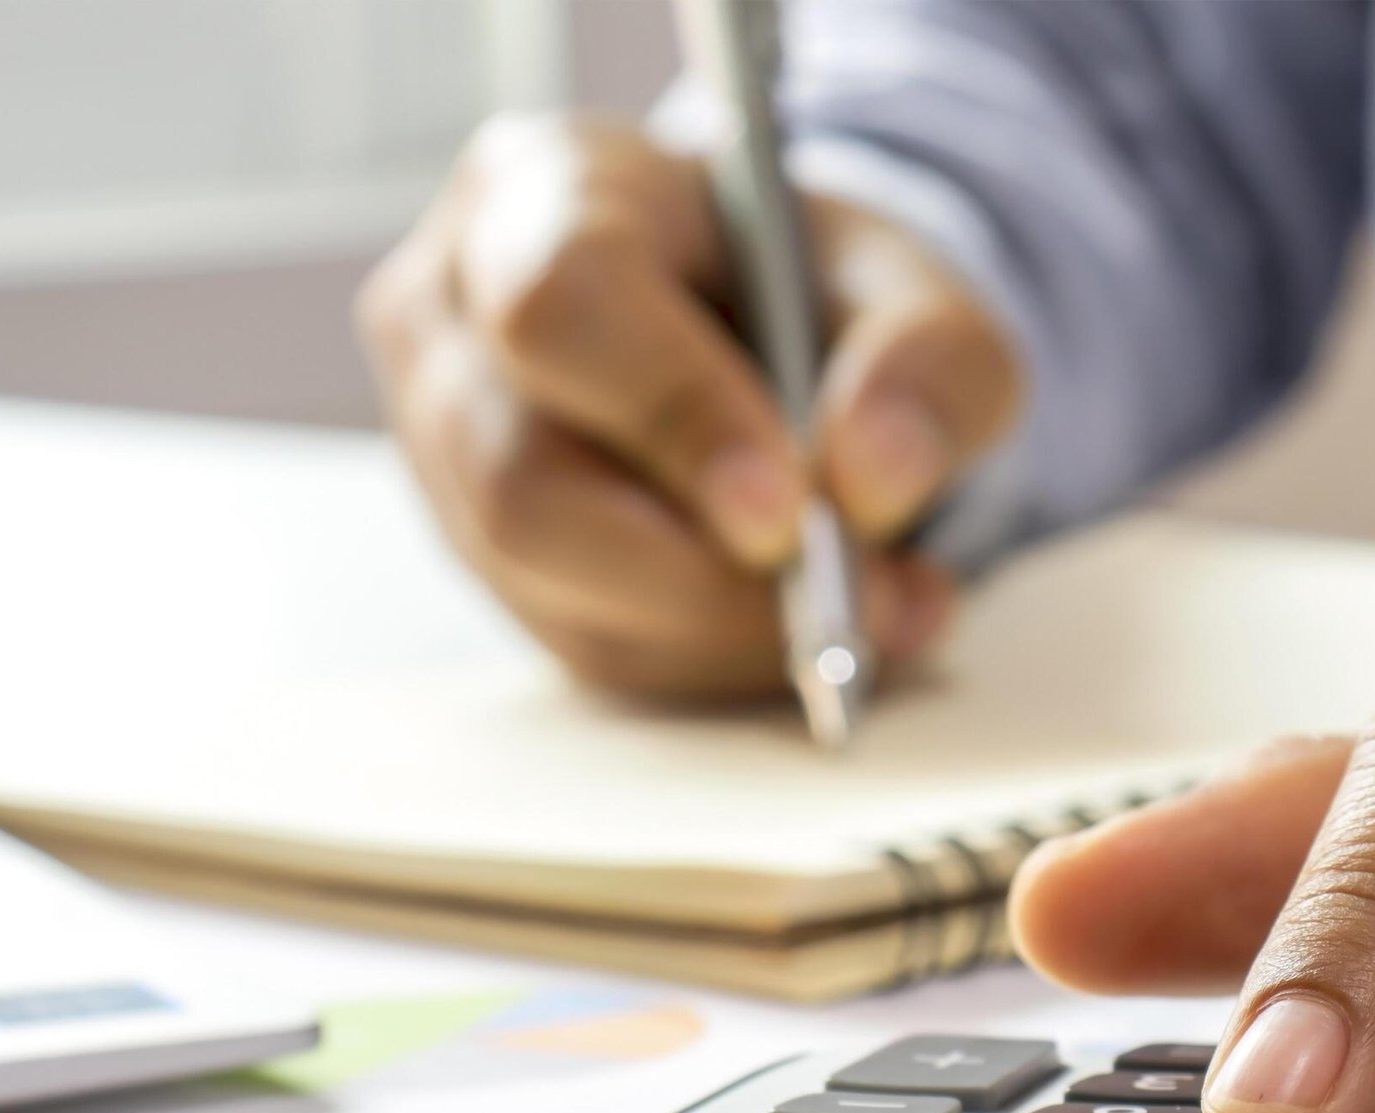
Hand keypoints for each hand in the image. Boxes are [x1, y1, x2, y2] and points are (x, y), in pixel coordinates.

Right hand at [358, 115, 1021, 698]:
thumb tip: (877, 478)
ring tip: (877, 608)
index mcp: (540, 191)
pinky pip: (592, 647)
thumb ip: (929, 360)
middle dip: (700, 573)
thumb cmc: (811, 288)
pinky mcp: (487, 564)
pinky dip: (719, 658)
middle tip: (858, 598)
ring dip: (727, 628)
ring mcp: (445, 457)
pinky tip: (811, 626)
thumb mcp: (913, 287)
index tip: (790, 512)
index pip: (564, 304)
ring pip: (555, 591)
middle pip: (524, 486)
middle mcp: (451, 324)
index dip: (673, 416)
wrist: (766, 330)